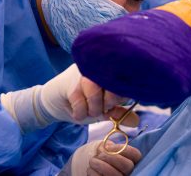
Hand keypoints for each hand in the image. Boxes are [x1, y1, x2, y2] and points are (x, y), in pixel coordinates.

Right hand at [1, 64, 138, 131]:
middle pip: (113, 84)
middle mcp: (97, 67)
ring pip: (95, 92)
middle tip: (103, 109)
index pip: (124, 81)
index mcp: (109, 70)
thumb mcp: (104, 109)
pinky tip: (78, 112)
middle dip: (109, 103)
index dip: (121, 96)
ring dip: (94, 108)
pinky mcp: (69, 82)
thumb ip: (119, 113)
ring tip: (90, 111)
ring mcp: (83, 72)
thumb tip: (136, 122)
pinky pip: (80, 100)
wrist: (54, 102)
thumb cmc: (83, 102)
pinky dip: (81, 112)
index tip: (113, 105)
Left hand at [65, 140, 141, 175]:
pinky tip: (90, 168)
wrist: (94, 167)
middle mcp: (129, 171)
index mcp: (131, 160)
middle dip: (111, 157)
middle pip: (127, 165)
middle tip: (100, 155)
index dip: (124, 149)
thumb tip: (107, 148)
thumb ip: (111, 147)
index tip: (109, 147)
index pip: (136, 154)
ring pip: (115, 174)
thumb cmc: (103, 156)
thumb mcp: (108, 149)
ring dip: (100, 165)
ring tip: (92, 161)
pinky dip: (94, 172)